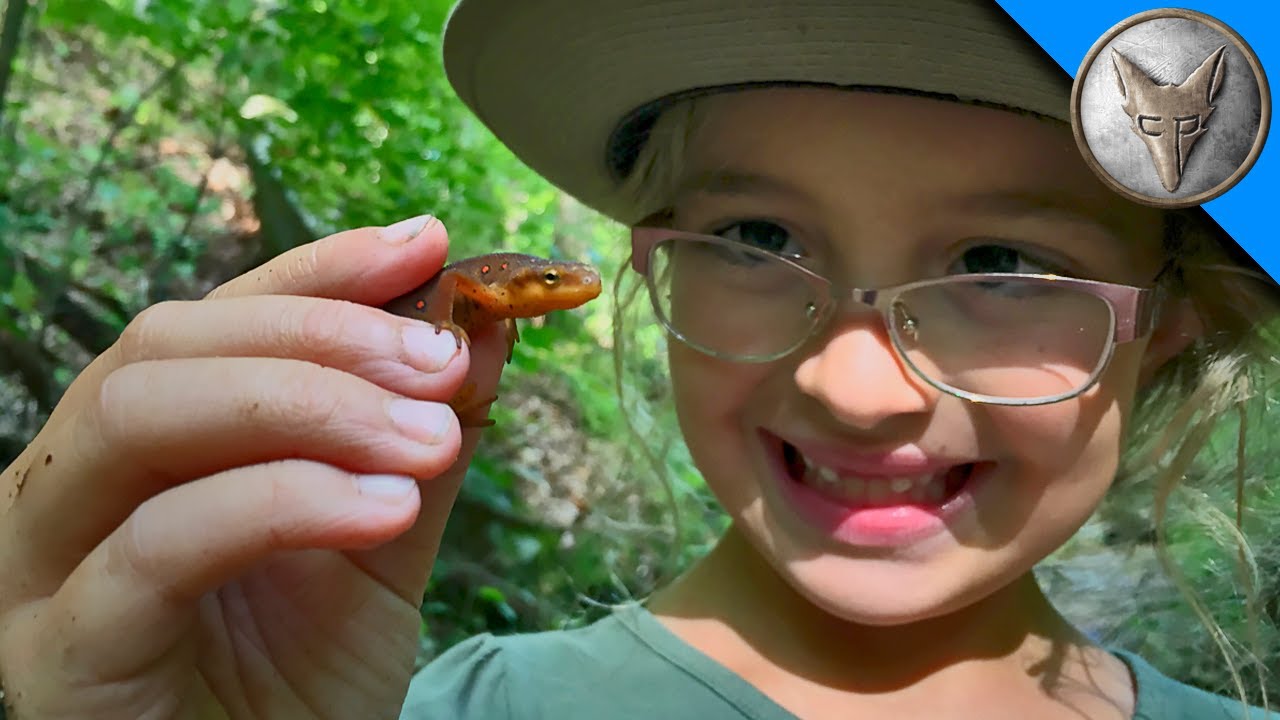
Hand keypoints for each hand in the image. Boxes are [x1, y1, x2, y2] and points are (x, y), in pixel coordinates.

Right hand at [0, 216, 506, 718]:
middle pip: (167, 345)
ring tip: (428, 436)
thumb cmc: (308, 682)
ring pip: (140, 416)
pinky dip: (285, 501)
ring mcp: (46, 567)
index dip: (320, 270)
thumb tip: (482, 323)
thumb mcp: (382, 539)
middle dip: (323, 336)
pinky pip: (159, 543)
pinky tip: (386, 506)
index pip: (215, 318)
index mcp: (146, 447)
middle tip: (442, 361)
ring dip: (308, 405)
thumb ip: (419, 436)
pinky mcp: (61, 652)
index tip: (429, 243)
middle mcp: (73, 487)